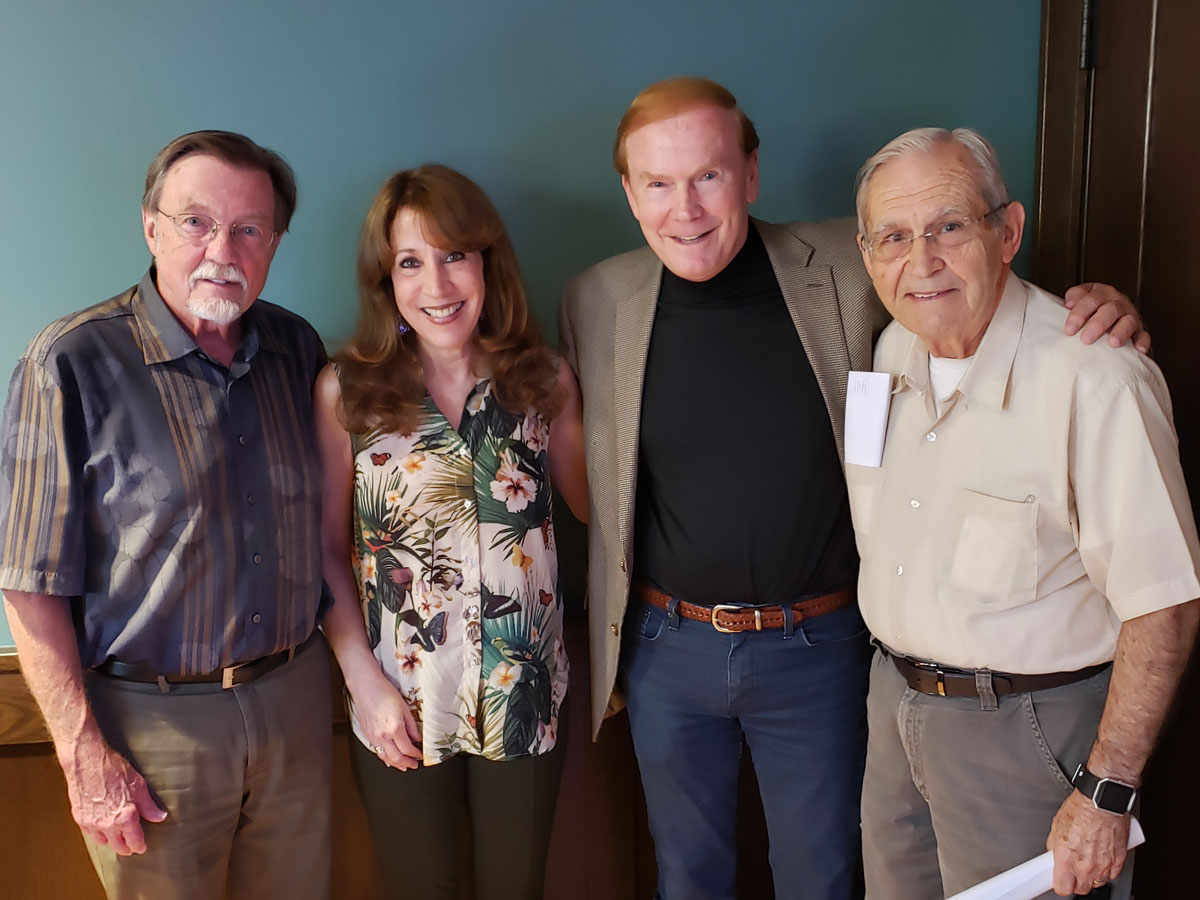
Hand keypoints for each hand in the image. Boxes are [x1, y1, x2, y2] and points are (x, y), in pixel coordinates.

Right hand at [60, 733, 167, 854]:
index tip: (142, 847)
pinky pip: (90, 833)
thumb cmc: (113, 770)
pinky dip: (97, 833)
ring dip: (111, 841)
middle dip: (126, 848)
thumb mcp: (139, 786)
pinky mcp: (79, 819)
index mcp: (125, 818)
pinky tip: (102, 826)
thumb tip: (160, 817)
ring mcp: (92, 823)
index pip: (134, 842)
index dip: (140, 846)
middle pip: (118, 847)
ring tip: (118, 836)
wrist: (87, 762)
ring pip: (103, 842)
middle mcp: (108, 825)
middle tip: (132, 845)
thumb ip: (149, 806)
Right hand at [350, 670, 422, 770]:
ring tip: (403, 766)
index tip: (420, 755)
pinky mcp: (366, 734)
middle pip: (396, 757)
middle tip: (414, 765)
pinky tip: (389, 758)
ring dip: (395, 764)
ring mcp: (373, 736)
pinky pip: (376, 750)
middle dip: (407, 763)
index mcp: (394, 728)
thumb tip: (416, 738)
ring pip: (384, 757)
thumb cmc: (384, 692)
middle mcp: (382, 735)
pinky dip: (384, 757)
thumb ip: (411, 726)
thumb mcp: (404, 708)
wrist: (366, 686)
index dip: (415, 755)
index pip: (407, 749)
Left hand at [1046, 789, 1129, 895]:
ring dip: (1091, 876)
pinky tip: (1102, 856)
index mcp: (1066, 858)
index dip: (1060, 885)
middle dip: (1076, 882)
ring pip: (1097, 883)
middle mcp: (1085, 865)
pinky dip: (1106, 869)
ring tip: (1088, 860)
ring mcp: (1103, 865)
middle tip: (1073, 870)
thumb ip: (1054, 845)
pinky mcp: (1118, 861)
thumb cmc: (1080, 809)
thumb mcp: (1057, 825)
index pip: (1062, 887)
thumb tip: (1052, 853)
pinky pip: (1111, 874)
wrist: (1102, 801)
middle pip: (1081, 889)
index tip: (1059, 880)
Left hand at [1063, 283, 1149, 352]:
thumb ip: (1073, 299)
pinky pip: (1143, 335)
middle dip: (1098, 324)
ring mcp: (1129, 315)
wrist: (1106, 315)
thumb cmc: (1088, 310)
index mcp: (1100, 292)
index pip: (1090, 300)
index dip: (1079, 314)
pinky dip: (1141, 341)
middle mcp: (1116, 301)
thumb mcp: (1079, 300)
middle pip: (1110, 310)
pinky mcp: (1139, 329)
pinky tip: (1138, 349)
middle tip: (1086, 339)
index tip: (1070, 329)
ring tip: (1113, 343)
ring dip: (1121, 332)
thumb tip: (1069, 304)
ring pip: (1128, 321)